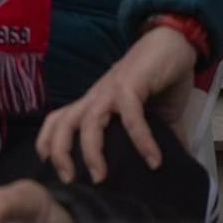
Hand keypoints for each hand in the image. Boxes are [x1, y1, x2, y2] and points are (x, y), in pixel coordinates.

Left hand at [35, 25, 194, 183]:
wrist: (172, 43)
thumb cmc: (158, 80)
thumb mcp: (155, 116)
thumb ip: (157, 139)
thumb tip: (173, 167)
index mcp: (95, 103)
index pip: (59, 120)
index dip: (48, 142)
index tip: (51, 168)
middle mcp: (96, 97)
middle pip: (63, 123)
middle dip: (59, 152)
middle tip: (70, 180)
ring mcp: (111, 90)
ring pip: (87, 121)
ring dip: (91, 151)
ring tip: (102, 177)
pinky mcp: (131, 84)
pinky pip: (129, 115)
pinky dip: (140, 139)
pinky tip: (153, 160)